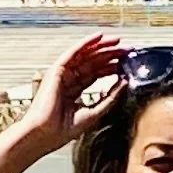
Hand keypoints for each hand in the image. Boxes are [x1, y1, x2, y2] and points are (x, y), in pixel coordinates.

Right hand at [13, 32, 124, 153]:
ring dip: (102, 46)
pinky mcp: (56, 71)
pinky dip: (86, 43)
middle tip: (127, 50)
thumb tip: (124, 82)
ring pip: (85, 55)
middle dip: (110, 55)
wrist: (44, 135)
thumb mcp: (93, 113)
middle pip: (92, 63)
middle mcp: (68, 80)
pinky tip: (99, 37)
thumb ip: (109, 98)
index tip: (126, 62)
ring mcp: (62, 75)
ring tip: (118, 41)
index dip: (111, 67)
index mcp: (74, 91)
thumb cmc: (61, 131)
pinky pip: (73, 53)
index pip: (96, 74)